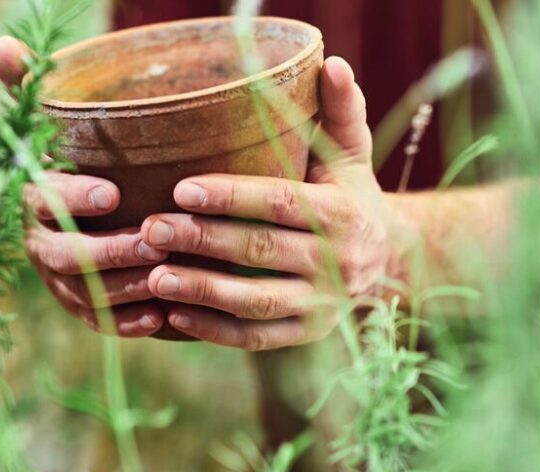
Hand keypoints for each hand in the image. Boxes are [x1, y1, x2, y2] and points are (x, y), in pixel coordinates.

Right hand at [0, 36, 168, 336]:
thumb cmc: (83, 156)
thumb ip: (32, 86)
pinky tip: (159, 319)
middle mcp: (39, 241)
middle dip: (107, 251)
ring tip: (163, 279)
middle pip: (62, 256)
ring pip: (82, 293)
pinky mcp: (82, 305)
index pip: (40, 199)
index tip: (113, 192)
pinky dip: (125, 323)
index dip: (71, 197)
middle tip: (154, 241)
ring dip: (122, 288)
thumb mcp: (60, 119)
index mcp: (32, 196)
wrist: (97, 207)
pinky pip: (97, 322)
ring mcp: (59, 279)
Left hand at [139, 57, 406, 350]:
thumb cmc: (352, 194)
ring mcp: (321, 305)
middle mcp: (336, 263)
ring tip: (154, 278)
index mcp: (343, 213)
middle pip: (260, 251)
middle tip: (151, 229)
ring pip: (255, 302)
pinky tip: (173, 316)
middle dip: (202, 241)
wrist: (389, 261)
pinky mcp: (306, 334)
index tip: (181, 188)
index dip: (232, 196)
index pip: (281, 203)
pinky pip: (256, 338)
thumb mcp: (352, 152)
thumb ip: (341, 109)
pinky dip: (213, 331)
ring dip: (202, 291)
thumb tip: (331, 63)